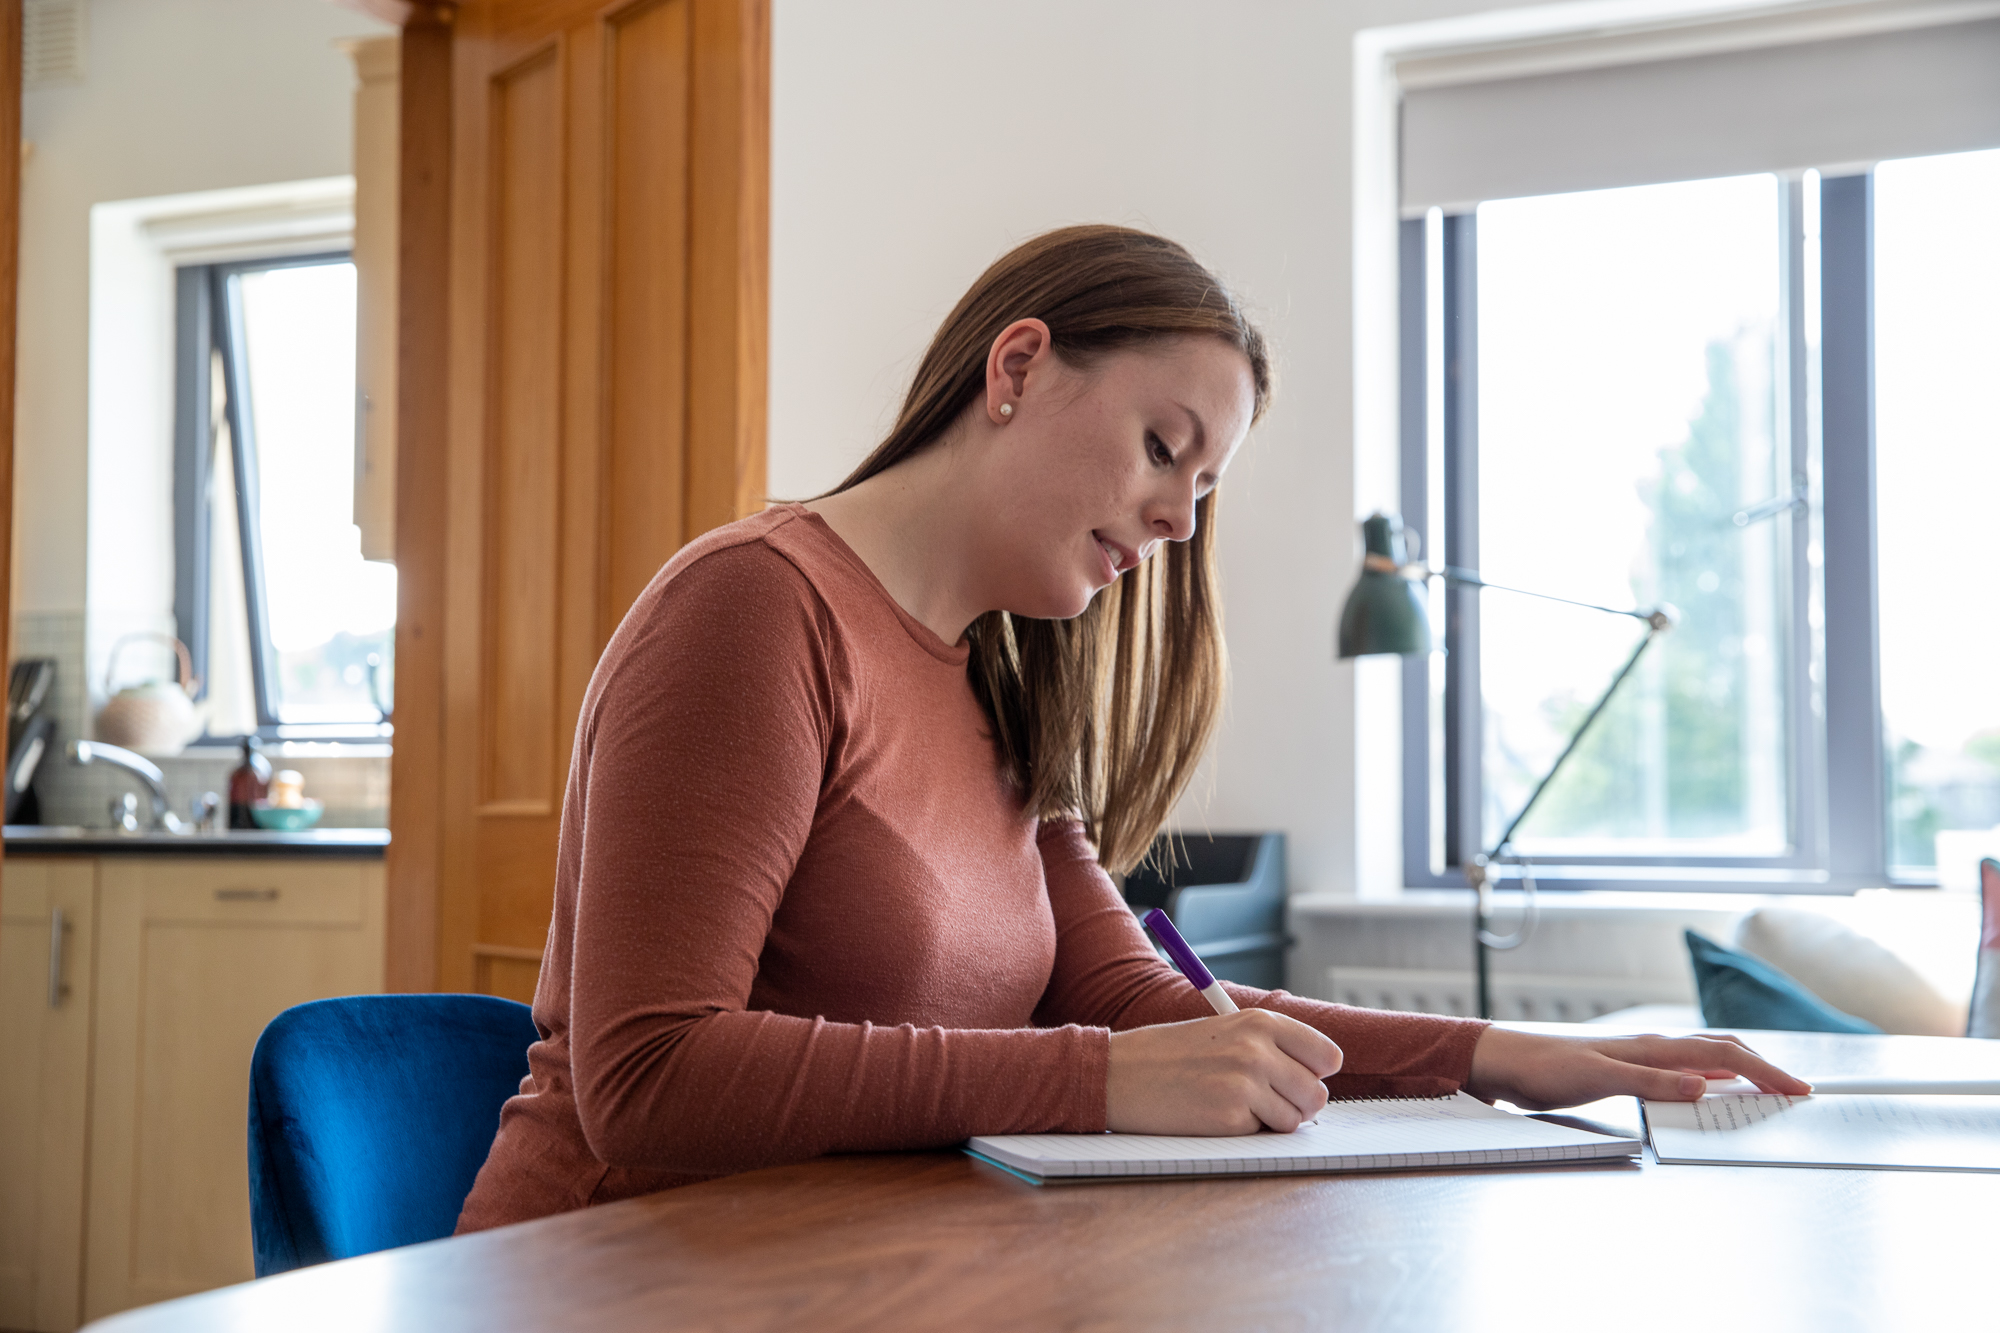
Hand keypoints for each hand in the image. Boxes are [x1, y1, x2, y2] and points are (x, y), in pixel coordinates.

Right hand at [1106, 1010, 1342, 1134]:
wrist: (1119, 1073)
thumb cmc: (1170, 1054)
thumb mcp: (1224, 1031)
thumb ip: (1271, 1046)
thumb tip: (1317, 1080)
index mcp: (1259, 1022)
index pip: (1327, 1055)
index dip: (1316, 1073)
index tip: (1299, 1079)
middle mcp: (1257, 1050)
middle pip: (1317, 1094)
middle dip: (1297, 1104)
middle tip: (1266, 1101)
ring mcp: (1244, 1085)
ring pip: (1295, 1120)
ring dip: (1272, 1121)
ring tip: (1235, 1105)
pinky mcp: (1229, 1118)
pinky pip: (1262, 1135)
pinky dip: (1245, 1132)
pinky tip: (1215, 1114)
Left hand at [1465, 1027, 1812, 1110]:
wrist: (1504, 1061)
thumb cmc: (1545, 1066)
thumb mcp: (1598, 1078)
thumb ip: (1651, 1082)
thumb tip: (1704, 1084)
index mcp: (1653, 1047)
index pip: (1724, 1055)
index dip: (1765, 1071)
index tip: (1799, 1088)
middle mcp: (1652, 1046)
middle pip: (1722, 1050)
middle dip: (1763, 1067)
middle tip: (1795, 1089)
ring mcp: (1641, 1056)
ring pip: (1705, 1057)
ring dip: (1739, 1070)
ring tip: (1766, 1087)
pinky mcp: (1626, 1068)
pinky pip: (1682, 1070)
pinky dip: (1710, 1077)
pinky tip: (1710, 1089)